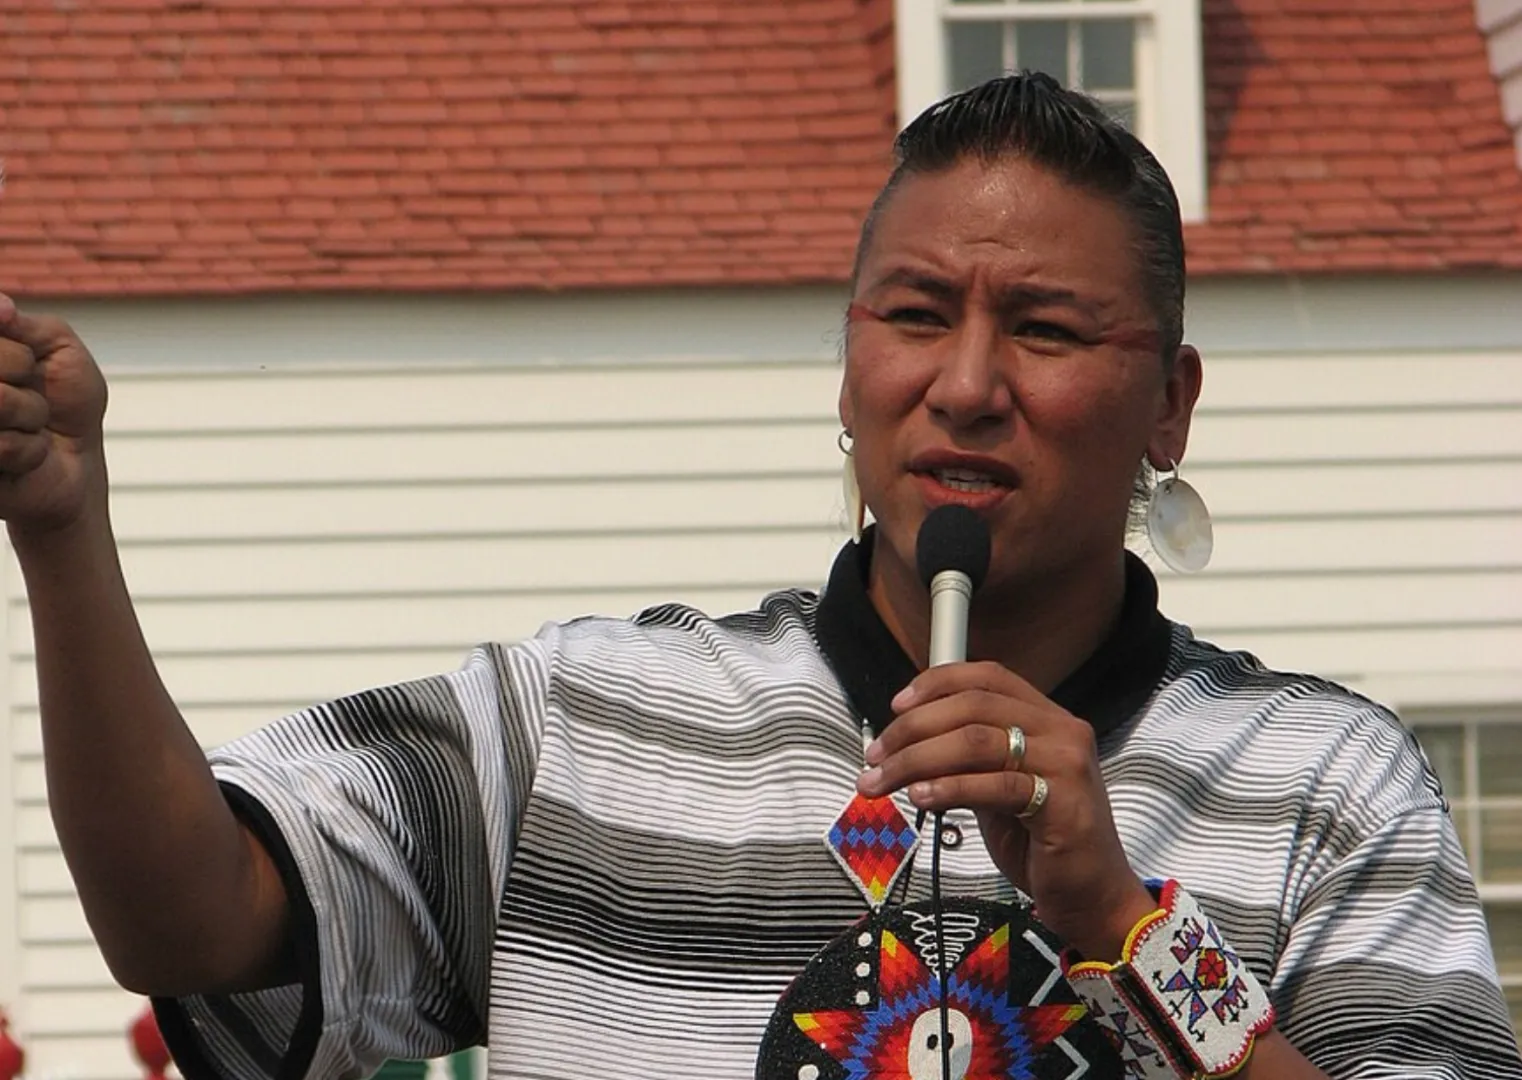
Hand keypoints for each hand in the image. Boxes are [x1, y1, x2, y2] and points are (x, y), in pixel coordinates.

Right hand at [0, 294, 108, 535]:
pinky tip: (25, 453)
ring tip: (30, 424)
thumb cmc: (66, 403)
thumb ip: (28, 324)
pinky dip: (27, 449)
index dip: (13, 347)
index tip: (30, 356)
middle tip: (32, 390)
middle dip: (23, 372)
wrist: (73, 465)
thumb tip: (1, 306)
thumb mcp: (60, 350)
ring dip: (29, 413)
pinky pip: (3, 443)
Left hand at [857, 660, 1155, 959]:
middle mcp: (1062, 731)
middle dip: (913, 728)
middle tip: (875, 755)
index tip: (896, 706)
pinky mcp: (1065, 803)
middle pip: (974, 706)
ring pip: (978, 741)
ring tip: (883, 780)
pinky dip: (950, 788)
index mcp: (1048, 719)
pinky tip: (921, 798)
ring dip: (917, 759)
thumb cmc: (1042, 845)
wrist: (1093, 898)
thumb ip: (967, 761)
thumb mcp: (997, 790)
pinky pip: (996, 785)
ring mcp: (1068, 764)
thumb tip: (909, 744)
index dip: (936, 684)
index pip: (987, 678)